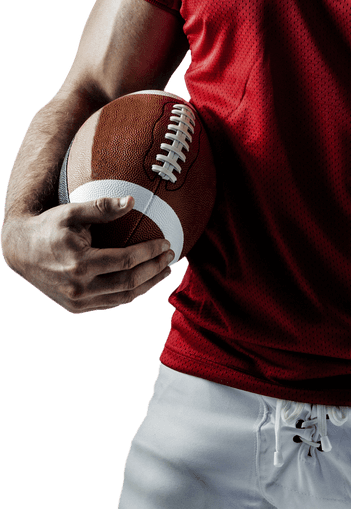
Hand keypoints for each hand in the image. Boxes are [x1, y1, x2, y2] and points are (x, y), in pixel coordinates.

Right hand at [1, 196, 174, 312]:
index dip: (150, 253)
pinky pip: (110, 303)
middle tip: (171, 256)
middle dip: (155, 270)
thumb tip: (132, 201)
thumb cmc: (49, 227)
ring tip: (165, 271)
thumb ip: (102, 207)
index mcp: (79, 263)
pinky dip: (130, 294)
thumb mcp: (71, 211)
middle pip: (129, 283)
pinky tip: (144, 282)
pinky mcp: (76, 307)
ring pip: (122, 298)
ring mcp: (77, 301)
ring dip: (148, 285)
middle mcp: (79, 287)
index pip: (126, 260)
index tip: (166, 243)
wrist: (21, 251)